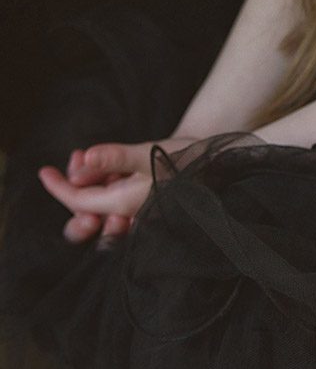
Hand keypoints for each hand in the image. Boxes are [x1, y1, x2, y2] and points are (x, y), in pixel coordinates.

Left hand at [38, 137, 197, 247]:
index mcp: (125, 205)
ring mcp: (134, 212)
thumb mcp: (150, 153)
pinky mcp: (142, 205)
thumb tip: (85, 157)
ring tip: (91, 158)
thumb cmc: (188, 159)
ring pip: (99, 203)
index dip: (58, 187)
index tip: (44, 171)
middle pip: (86, 211)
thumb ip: (116, 157)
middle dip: (75, 187)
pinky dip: (106, 181)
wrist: (218, 166)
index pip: (79, 202)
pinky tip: (107, 164)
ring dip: (91, 180)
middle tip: (78, 160)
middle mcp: (127, 215)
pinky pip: (113, 199)